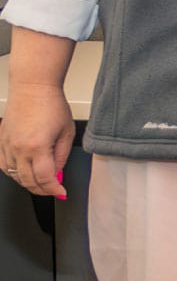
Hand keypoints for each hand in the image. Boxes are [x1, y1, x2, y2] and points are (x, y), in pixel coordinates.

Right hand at [0, 83, 72, 200]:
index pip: (45, 179)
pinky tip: (24, 171)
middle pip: (28, 181)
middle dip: (42, 190)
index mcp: (37, 147)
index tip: (61, 192)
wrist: (32, 87)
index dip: (54, 190)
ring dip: (28, 183)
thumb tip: (57, 175)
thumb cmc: (51, 104)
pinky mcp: (1, 141)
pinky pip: (5, 165)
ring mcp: (7, 146)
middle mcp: (19, 149)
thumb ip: (61, 157)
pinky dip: (14, 173)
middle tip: (53, 190)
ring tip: (41, 182)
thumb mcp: (66, 133)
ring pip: (14, 176)